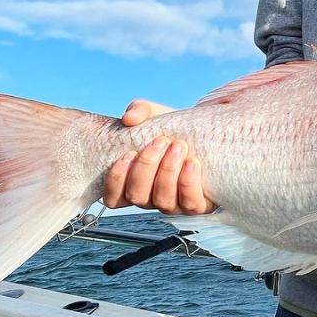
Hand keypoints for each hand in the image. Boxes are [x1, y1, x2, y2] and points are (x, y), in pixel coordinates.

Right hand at [101, 99, 213, 214]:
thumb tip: (129, 118)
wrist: (203, 134)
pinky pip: (190, 204)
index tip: (129, 153)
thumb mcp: (153, 115)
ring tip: (178, 146)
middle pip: (138, 196)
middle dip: (147, 167)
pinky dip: (189, 183)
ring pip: (163, 201)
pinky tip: (192, 163)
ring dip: (168, 172)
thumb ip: (138, 111)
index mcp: (131, 184)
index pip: (113, 198)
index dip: (116, 180)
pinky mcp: (197, 205)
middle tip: (161, 141)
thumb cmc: (170, 130)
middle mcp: (150, 199)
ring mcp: (173, 204)